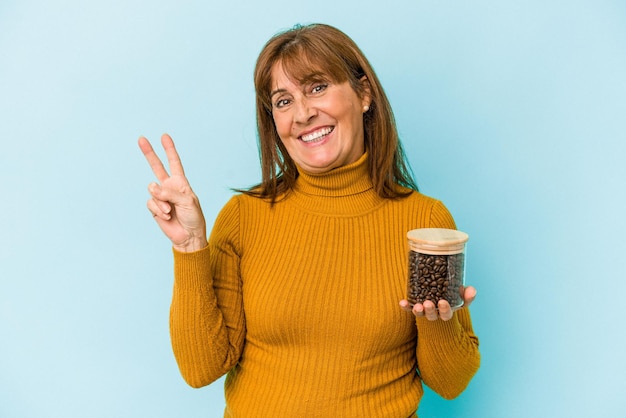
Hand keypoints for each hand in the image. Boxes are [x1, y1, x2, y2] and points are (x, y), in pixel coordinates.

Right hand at [138, 134, 206, 251]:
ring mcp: (160, 197)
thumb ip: (170, 192)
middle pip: (157, 167)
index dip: (169, 150)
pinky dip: (158, 210)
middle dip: (149, 153)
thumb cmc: (193, 218)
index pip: (174, 163)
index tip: (164, 136)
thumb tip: (152, 187)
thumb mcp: (188, 201)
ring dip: (161, 201)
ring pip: (152, 190)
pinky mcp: (154, 208)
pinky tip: (166, 216)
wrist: (188, 236)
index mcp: (180, 183)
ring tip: (170, 211)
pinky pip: (151, 203)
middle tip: (141, 139)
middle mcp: (169, 187)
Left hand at [399, 286, 476, 320]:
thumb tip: (472, 290)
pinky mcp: (415, 308)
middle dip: (431, 310)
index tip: (443, 302)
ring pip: (421, 314)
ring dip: (418, 310)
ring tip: (417, 305)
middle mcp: (435, 313)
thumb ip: (467, 294)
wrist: (439, 294)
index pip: (448, 313)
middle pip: (433, 315)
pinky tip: (402, 302)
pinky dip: (406, 306)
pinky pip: (409, 309)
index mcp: (447, 311)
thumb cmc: (452, 294)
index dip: (445, 309)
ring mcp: (424, 311)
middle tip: (428, 303)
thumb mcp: (461, 295)